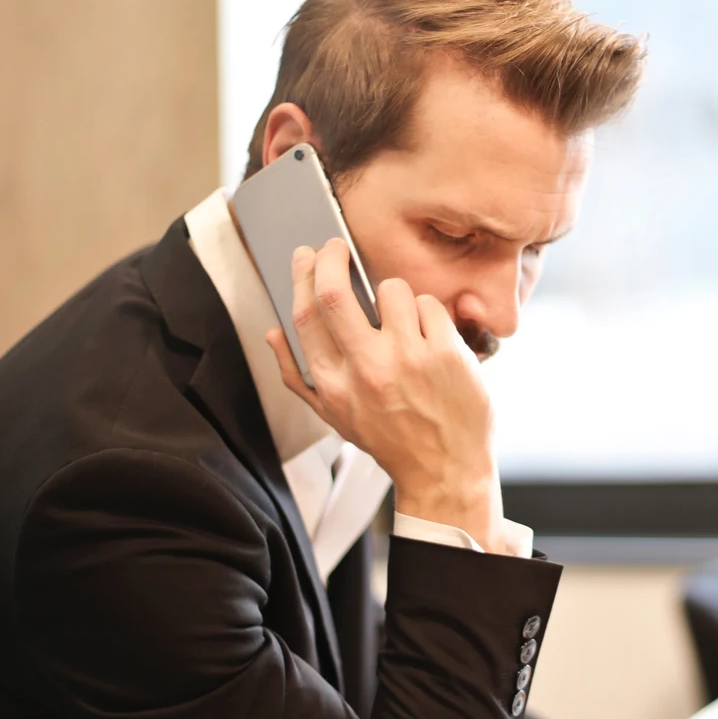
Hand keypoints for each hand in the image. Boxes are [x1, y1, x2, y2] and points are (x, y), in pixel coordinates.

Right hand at [268, 240, 502, 549]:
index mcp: (333, 385)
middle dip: (332, 257)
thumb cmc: (390, 441)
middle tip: (337, 246)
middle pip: (334, 292)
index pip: (305, 316)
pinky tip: (430, 338)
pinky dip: (428, 313)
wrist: (444, 471)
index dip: (302, 276)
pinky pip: (429, 304)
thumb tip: (272, 333)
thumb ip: (298, 375)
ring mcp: (408, 359)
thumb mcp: (334, 416)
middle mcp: (365, 370)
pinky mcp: (445, 353)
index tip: (307, 255)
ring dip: (394, 295)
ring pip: (392, 290)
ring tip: (402, 320)